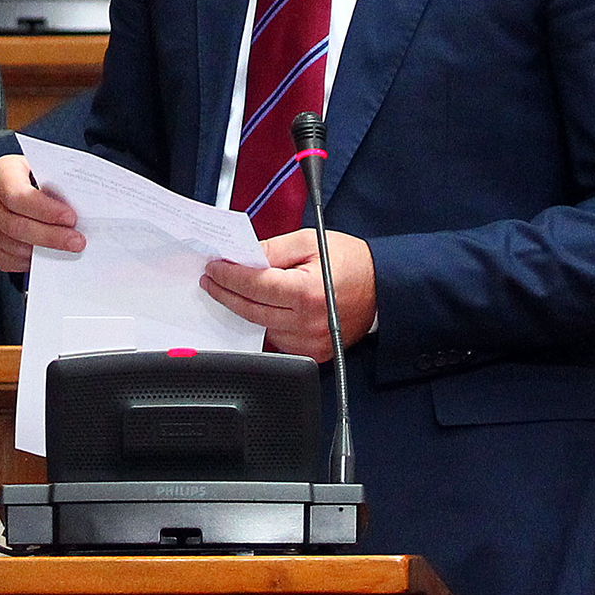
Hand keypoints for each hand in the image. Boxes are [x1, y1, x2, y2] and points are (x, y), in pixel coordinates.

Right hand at [0, 154, 84, 272]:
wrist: (23, 186)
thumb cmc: (38, 178)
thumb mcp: (48, 170)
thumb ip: (60, 186)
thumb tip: (86, 208)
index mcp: (1, 171)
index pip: (17, 195)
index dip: (45, 210)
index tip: (71, 218)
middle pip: (14, 224)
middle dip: (50, 236)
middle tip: (76, 241)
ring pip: (12, 245)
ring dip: (43, 251)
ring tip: (67, 249)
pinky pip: (7, 259)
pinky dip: (30, 262)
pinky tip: (47, 255)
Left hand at [204, 229, 375, 359]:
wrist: (383, 287)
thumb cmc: (350, 262)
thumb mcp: (308, 242)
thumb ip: (271, 249)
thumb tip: (240, 257)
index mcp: (307, 292)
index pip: (253, 286)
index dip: (227, 276)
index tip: (213, 268)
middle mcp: (309, 322)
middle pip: (250, 310)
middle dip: (225, 292)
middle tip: (211, 279)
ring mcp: (311, 342)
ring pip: (260, 328)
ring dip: (242, 309)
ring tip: (229, 291)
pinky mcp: (314, 353)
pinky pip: (277, 340)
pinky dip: (263, 324)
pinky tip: (255, 308)